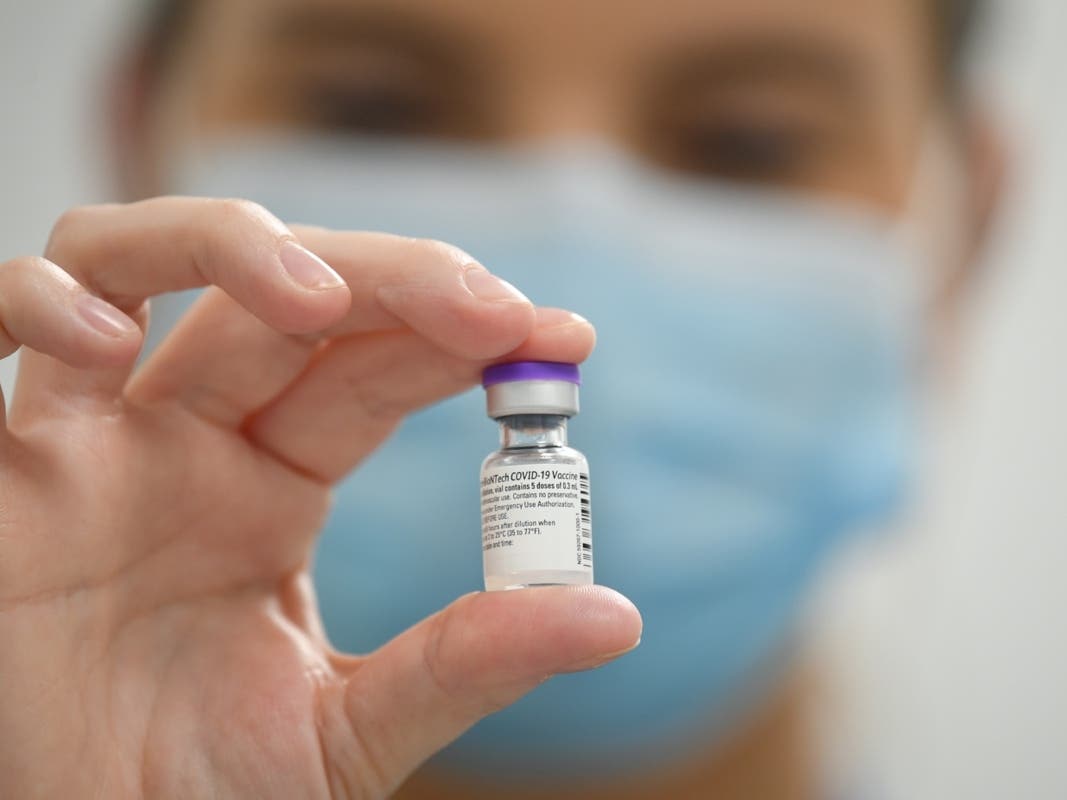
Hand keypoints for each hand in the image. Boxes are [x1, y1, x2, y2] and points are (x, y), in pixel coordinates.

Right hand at [0, 198, 641, 798]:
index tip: (560, 335)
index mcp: (273, 487)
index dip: (461, 333)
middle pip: (288, 293)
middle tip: (489, 307)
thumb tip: (616, 616)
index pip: (375, 366)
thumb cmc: (193, 799)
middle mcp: (189, 439)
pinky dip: (39, 300)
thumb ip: (468, 663)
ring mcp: (92, 438)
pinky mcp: (0, 465)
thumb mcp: (350, 730)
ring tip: (322, 296)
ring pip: (142, 262)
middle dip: (394, 280)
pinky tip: (106, 336)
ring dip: (232, 247)